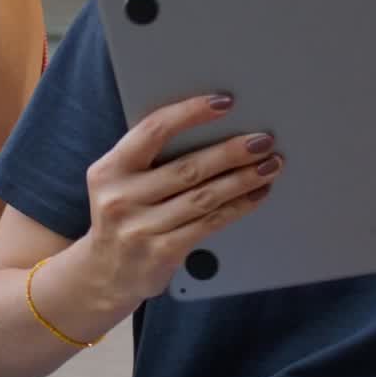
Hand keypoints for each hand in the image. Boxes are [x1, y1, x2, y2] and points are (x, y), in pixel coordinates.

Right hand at [83, 94, 281, 307]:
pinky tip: (255, 195)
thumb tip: (212, 129)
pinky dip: (238, 207)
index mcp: (109, 169)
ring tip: (269, 166)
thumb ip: (151, 158)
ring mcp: (140, 228)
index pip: (153, 130)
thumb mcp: (120, 182)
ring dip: (242, 179)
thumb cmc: (123, 217)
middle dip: (231, 152)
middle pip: (187, 167)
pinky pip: (209, 223)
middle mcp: (121, 197)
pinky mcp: (162, 252)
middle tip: (262, 141)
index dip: (191, 113)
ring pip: (204, 197)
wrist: (106, 274)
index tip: (224, 103)